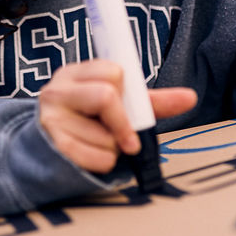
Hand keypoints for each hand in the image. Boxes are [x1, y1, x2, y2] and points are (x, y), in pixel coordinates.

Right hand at [37, 60, 196, 173]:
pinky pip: (95, 157)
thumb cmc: (87, 123)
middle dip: (123, 124)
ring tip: (99, 145)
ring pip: (104, 134)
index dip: (127, 94)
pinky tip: (92, 157)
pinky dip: (104, 163)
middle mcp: (57, 90)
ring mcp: (50, 118)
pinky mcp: (51, 146)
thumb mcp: (116, 107)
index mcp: (74, 74)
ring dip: (113, 148)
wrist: (45, 151)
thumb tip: (190, 97)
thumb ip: (150, 102)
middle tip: (126, 139)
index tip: (128, 110)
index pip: (113, 72)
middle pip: (106, 97)